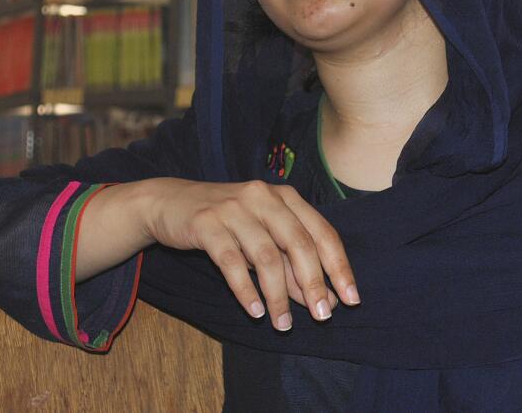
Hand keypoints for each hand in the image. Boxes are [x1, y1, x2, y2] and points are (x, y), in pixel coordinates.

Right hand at [142, 178, 358, 329]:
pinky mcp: (207, 223)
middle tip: (322, 316)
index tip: (351, 299)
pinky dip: (246, 289)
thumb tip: (323, 299)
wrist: (171, 203)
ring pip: (266, 256)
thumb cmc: (227, 224)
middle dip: (314, 283)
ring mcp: (235, 208)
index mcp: (285, 197)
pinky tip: (255, 311)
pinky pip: (231, 261)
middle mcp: (264, 197)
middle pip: (299, 243)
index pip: (322, 232)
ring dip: (278, 295)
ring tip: (283, 324)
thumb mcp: (263, 240)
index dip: (339, 266)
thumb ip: (291, 265)